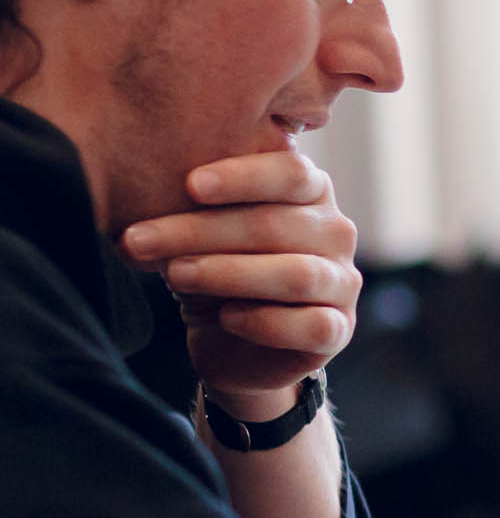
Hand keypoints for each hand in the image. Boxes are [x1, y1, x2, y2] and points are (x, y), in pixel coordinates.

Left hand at [121, 152, 360, 408]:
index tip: (190, 185)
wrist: (233, 343)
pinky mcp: (340, 330)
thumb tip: (138, 189)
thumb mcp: (203, 232)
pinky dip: (265, 322)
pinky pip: (312, 326)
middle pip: (277, 225)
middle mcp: (336, 233)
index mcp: (311, 193)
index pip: (292, 173)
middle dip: (202, 231)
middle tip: (140, 239)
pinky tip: (228, 317)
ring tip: (175, 275)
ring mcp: (343, 283)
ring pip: (296, 274)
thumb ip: (195, 207)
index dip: (243, 177)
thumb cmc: (217, 269)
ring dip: (228, 273)